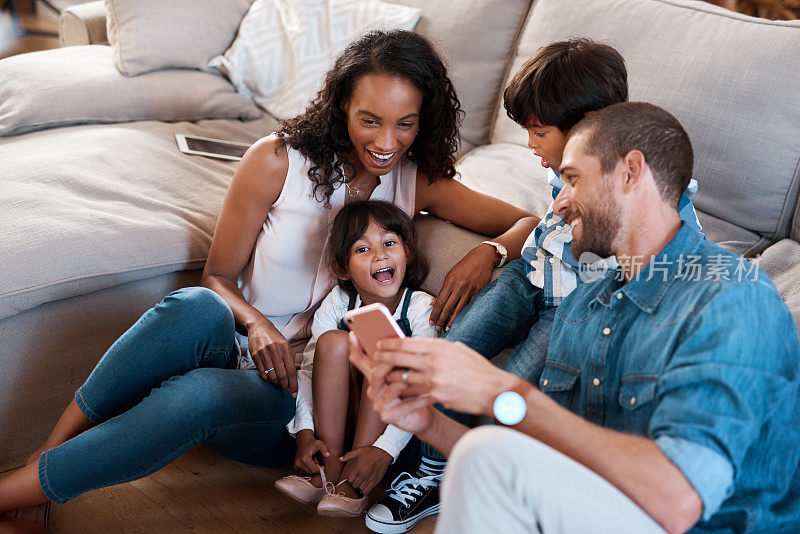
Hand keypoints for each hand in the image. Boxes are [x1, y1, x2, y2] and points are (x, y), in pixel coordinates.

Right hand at [247, 317, 297, 394]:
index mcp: (285, 348)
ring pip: (271, 376)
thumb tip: (293, 376)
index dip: (293, 384)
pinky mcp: (255, 356)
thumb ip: (291, 358)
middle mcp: (275, 350)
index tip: (294, 392)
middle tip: (286, 389)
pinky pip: (262, 373)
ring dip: (276, 383)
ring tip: (278, 382)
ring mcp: (264, 353)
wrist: (259, 327)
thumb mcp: (286, 345)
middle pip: (281, 375)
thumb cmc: (275, 338)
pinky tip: (270, 378)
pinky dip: (267, 379)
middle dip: (285, 385)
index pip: (291, 370)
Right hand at [294, 429, 329, 473]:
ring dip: (311, 468)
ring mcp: (296, 465)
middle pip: (311, 472)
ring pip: (307, 472)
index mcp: (304, 459)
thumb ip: (324, 449)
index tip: (323, 466)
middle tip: (316, 460)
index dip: (320, 469)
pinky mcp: (295, 466)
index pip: (314, 470)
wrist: (303, 440)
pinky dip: (307, 469)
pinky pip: (303, 472)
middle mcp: (299, 463)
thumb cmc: (312, 442)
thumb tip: (328, 455)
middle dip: (315, 468)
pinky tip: (308, 462)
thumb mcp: (319, 444)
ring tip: (312, 460)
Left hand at [339, 446, 392, 493]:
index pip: (350, 480)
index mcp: (358, 467)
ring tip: (361, 482)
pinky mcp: (376, 481)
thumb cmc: (371, 452)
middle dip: (354, 483)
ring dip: (360, 486)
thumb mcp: (359, 451)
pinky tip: (365, 487)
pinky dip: (365, 490)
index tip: (353, 477)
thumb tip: (340, 459)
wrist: (383, 453)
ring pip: (360, 488)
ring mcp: (370, 478)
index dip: (350, 479)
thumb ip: (348, 456)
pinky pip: (368, 490)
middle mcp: (364, 474)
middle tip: (357, 479)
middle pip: (354, 485)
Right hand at [348, 333, 436, 434]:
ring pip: (392, 386)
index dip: (355, 347)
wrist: (423, 415)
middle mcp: (373, 389)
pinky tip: (432, 395)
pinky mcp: (387, 416)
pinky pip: (404, 404)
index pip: (359, 360)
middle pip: (376, 371)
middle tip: (405, 354)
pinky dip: (420, 399)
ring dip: (409, 381)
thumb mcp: (407, 371)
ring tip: (424, 376)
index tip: (353, 333)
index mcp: (375, 376)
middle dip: (390, 362)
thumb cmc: (415, 390)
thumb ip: (400, 357)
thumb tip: (401, 338)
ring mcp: (378, 403)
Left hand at [376, 337, 520, 415]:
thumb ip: (441, 348)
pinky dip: (400, 401)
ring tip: (382, 378)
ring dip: (390, 378)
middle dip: (382, 357)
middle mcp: (433, 360)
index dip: (389, 343)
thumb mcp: (459, 350)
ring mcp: (433, 378)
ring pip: (401, 378)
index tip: (379, 344)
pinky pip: (412, 397)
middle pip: (399, 357)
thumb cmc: (479, 369)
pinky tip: (390, 404)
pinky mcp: (436, 395)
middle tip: (374, 358)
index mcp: (439, 346)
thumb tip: (426, 346)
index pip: (406, 342)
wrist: (494, 390)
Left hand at [429, 244, 496, 330]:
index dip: (434, 313)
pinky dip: (464, 315)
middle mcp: (459, 287)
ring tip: (447, 328)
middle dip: (441, 320)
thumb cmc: (464, 267)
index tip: (431, 321)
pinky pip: (470, 307)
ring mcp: (470, 291)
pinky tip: (460, 322)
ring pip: (459, 310)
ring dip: (452, 321)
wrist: (482, 259)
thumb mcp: (450, 275)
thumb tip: (433, 303)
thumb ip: (442, 290)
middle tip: (437, 328)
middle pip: (448, 308)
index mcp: (450, 282)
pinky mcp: (479, 293)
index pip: (440, 302)